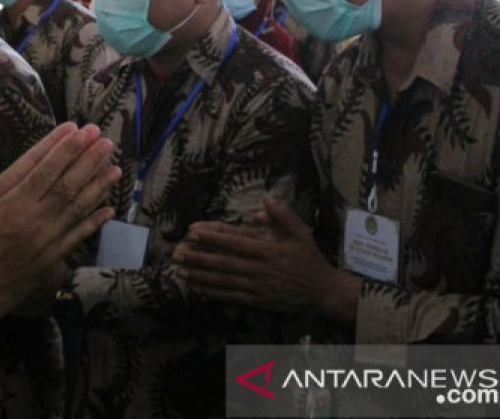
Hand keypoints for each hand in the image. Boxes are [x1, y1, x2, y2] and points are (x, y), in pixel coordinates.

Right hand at [0, 123, 118, 318]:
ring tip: (116, 168)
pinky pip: (79, 235)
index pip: (46, 170)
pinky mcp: (52, 258)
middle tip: (106, 140)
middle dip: (89, 161)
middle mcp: (38, 220)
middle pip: (69, 185)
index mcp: (15, 205)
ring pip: (79, 208)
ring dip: (98, 186)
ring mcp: (48, 241)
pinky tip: (109, 209)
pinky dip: (95, 221)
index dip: (65, 149)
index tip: (81, 131)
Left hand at [172, 195, 357, 321]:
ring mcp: (257, 288)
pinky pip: (231, 297)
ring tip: (179, 271)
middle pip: (224, 264)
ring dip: (200, 276)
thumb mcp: (302, 233)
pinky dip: (213, 293)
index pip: (236, 243)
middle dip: (198, 258)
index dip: (214, 238)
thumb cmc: (309, 260)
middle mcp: (260, 270)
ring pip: (224, 282)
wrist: (322, 292)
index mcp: (269, 251)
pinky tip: (197, 289)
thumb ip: (284, 215)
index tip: (193, 232)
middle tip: (177, 253)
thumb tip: (265, 199)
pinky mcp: (257, 301)